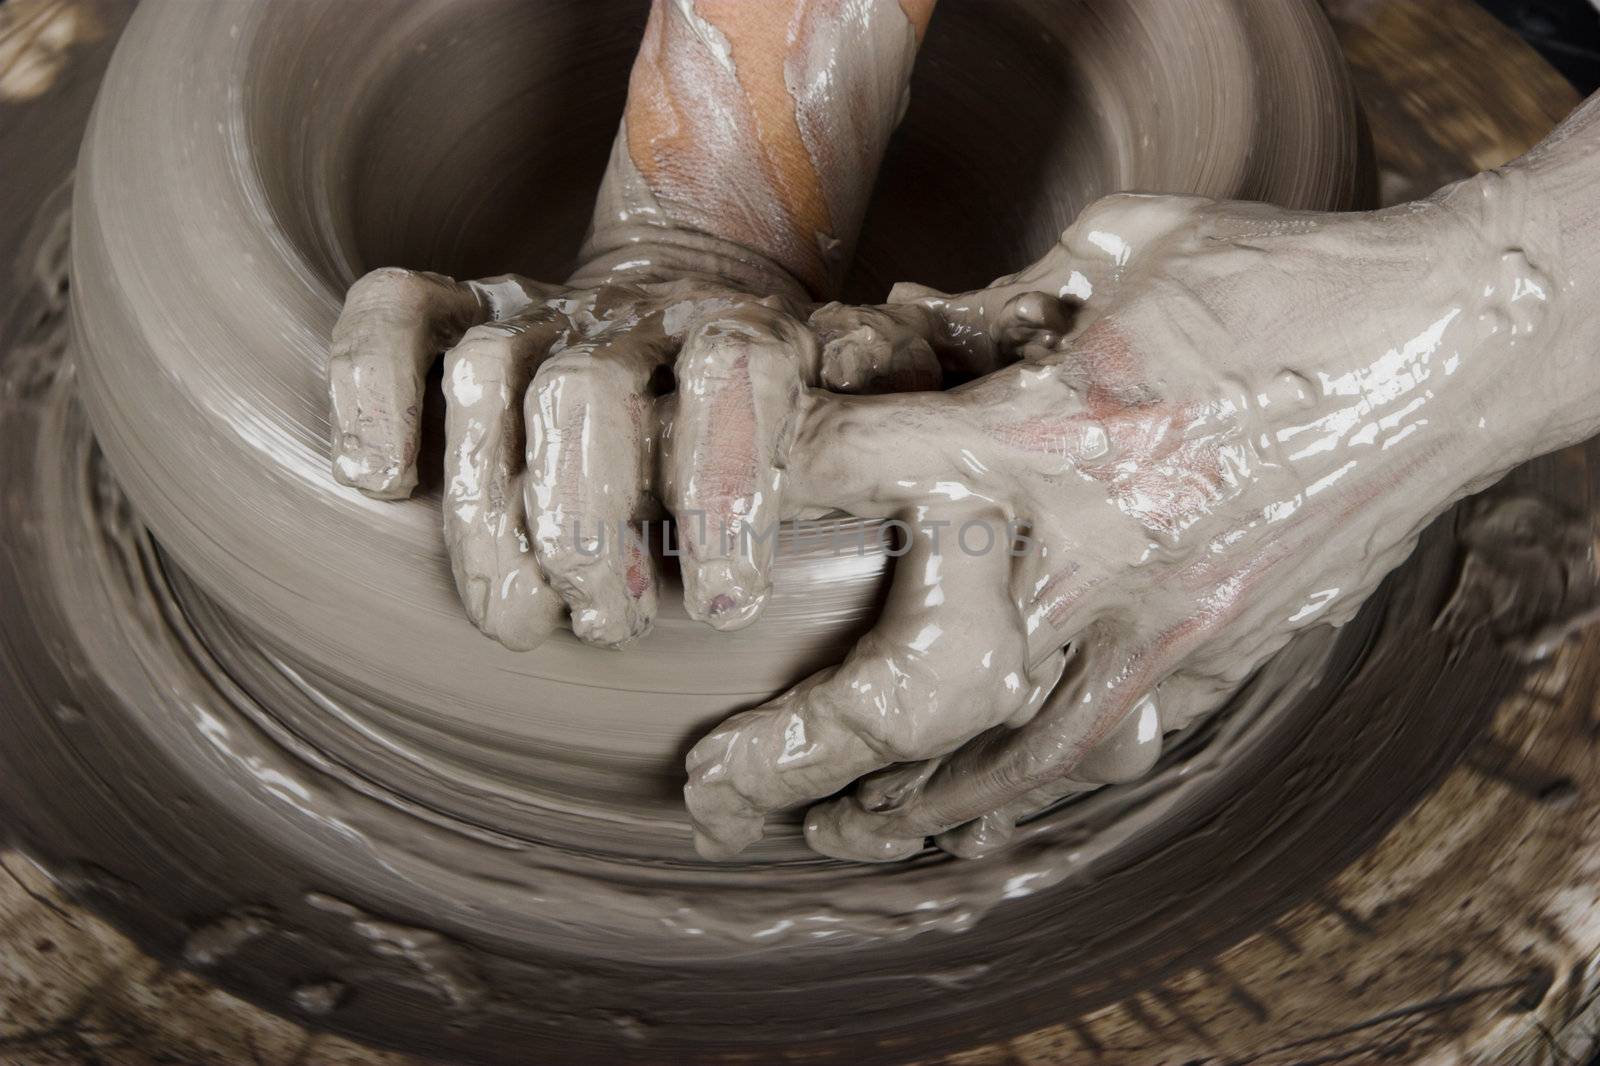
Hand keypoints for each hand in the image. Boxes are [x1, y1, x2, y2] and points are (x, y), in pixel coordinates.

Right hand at [326, 267, 954, 649]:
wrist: (700, 290)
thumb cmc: (785, 415)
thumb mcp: (861, 422)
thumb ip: (898, 442)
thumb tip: (949, 486)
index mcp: (752, 335)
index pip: (740, 375)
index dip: (726, 490)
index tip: (722, 604)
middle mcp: (643, 316)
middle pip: (589, 396)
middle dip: (586, 530)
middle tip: (605, 627)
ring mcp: (547, 310)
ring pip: (490, 377)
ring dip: (490, 514)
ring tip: (524, 620)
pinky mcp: (465, 306)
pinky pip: (394, 315)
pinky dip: (370, 388)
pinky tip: (374, 481)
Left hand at [685, 172, 1570, 859]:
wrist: (1451, 349)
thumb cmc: (1285, 282)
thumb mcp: (1124, 250)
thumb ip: (1002, 301)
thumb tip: (911, 331)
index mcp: (1050, 426)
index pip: (855, 465)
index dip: (759, 485)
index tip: (701, 522)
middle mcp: (1092, 546)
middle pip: (916, 681)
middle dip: (807, 752)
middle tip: (721, 789)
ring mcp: (1162, 624)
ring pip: (1007, 762)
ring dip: (901, 811)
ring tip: (824, 838)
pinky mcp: (1218, 658)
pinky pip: (1105, 754)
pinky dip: (1023, 796)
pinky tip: (967, 827)